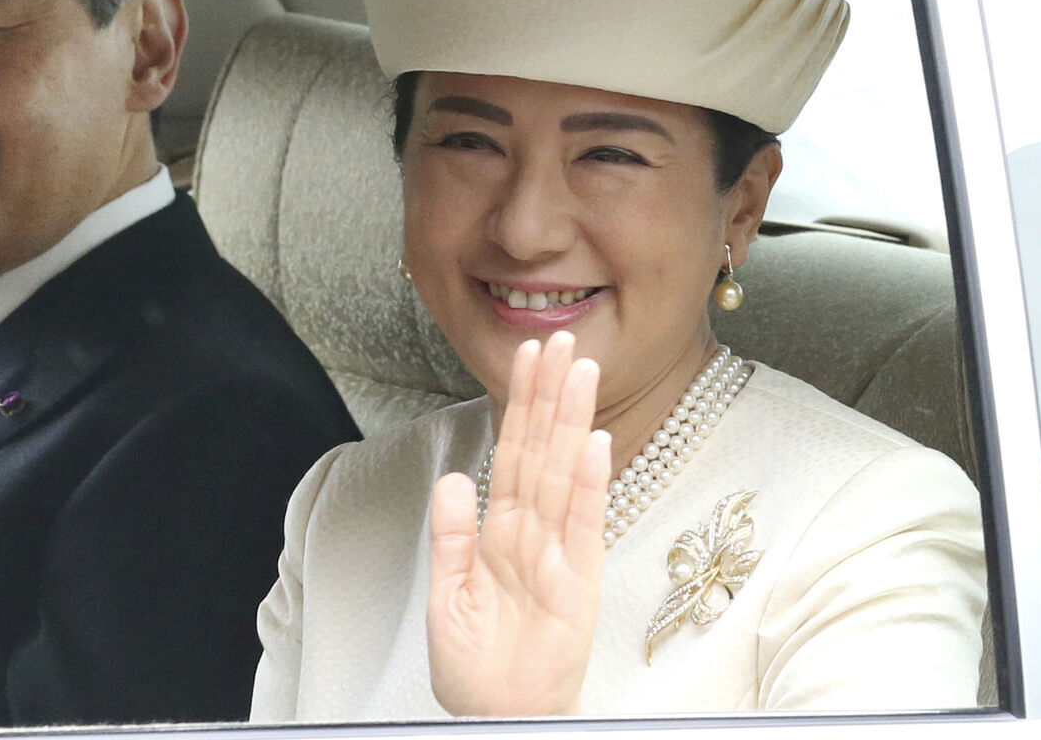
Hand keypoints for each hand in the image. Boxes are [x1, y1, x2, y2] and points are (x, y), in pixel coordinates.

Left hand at [427, 331, 611, 716]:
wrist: (500, 719)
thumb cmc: (477, 669)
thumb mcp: (446, 597)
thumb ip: (451, 537)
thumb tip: (454, 478)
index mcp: (498, 534)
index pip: (509, 454)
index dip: (518, 405)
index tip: (526, 356)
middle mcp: (532, 535)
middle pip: (540, 452)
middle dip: (550, 395)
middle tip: (562, 339)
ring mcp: (559, 555)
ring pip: (562, 475)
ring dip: (571, 422)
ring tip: (582, 371)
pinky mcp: (580, 585)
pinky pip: (583, 526)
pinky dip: (587, 485)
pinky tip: (594, 445)